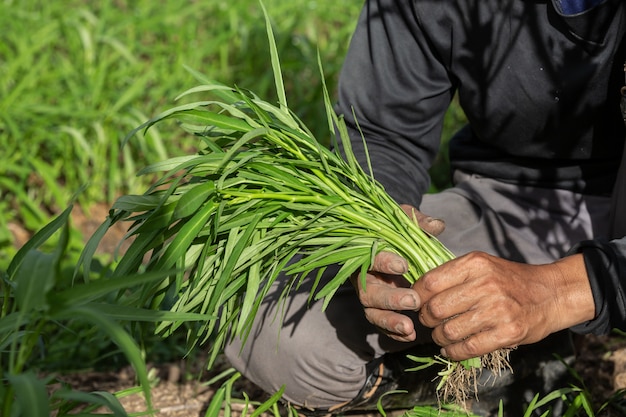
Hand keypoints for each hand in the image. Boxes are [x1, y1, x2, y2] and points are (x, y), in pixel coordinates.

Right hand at [352, 205, 443, 341]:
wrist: (394, 239)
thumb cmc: (398, 227)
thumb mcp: (407, 219)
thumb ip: (420, 221)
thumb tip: (437, 225)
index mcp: (366, 252)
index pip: (369, 258)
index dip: (384, 262)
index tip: (403, 265)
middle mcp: (364, 276)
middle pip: (368, 292)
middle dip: (390, 299)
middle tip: (413, 301)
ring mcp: (370, 294)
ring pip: (372, 312)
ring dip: (390, 322)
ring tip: (409, 328)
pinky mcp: (378, 309)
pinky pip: (382, 324)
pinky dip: (394, 332)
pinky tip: (411, 336)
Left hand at [413, 251, 594, 360]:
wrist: (551, 293)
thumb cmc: (509, 279)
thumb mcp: (482, 265)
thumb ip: (453, 275)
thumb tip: (417, 292)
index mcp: (475, 264)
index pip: (430, 283)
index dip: (417, 297)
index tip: (417, 303)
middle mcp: (486, 284)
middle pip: (436, 309)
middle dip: (426, 320)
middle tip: (428, 322)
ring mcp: (498, 310)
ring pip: (449, 331)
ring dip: (439, 338)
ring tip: (441, 336)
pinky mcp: (508, 332)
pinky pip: (468, 348)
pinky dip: (453, 352)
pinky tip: (450, 350)